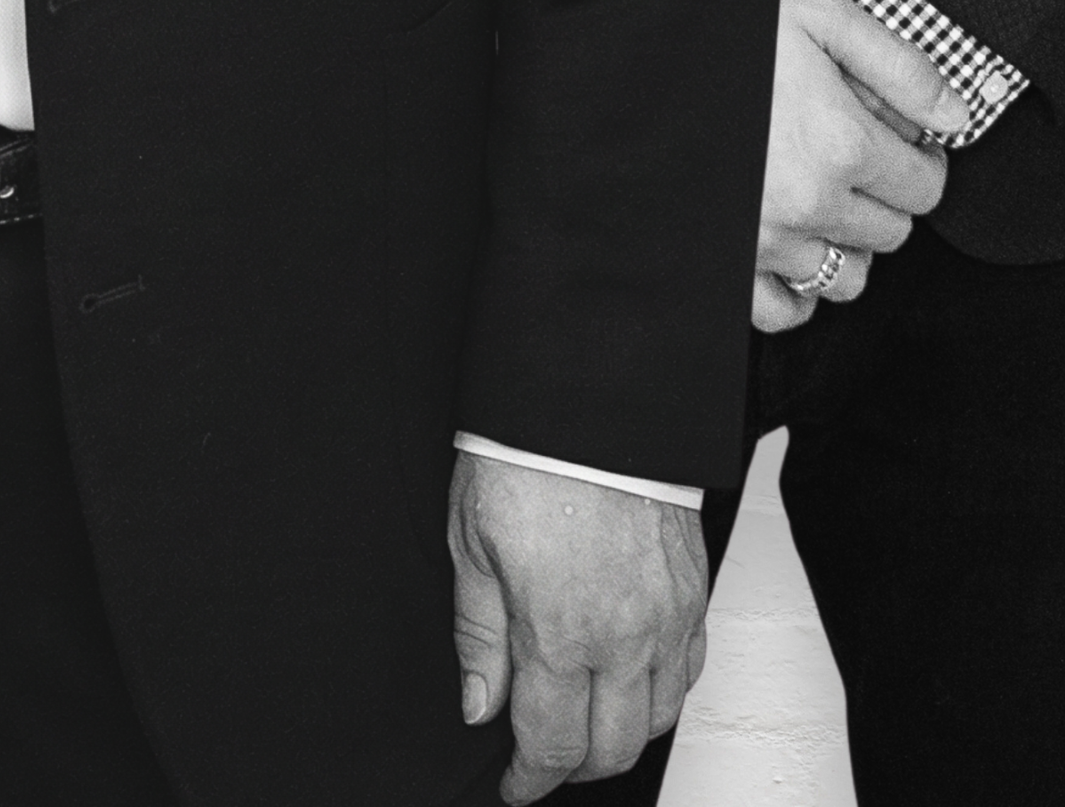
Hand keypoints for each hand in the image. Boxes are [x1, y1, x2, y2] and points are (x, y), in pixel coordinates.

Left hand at [450, 452, 707, 796]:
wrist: (591, 397)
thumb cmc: (523, 457)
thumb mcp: (470, 544)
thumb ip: (478, 636)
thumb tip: (479, 707)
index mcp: (559, 632)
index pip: (552, 745)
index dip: (529, 779)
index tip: (513, 786)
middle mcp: (624, 638)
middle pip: (610, 749)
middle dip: (572, 767)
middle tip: (541, 757)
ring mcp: (668, 618)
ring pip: (657, 721)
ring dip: (619, 737)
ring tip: (582, 724)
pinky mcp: (695, 592)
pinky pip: (689, 673)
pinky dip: (660, 696)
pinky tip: (630, 684)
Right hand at [753, 0, 964, 332]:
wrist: (632, 51)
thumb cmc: (722, 28)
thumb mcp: (819, 14)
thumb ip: (899, 65)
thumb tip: (955, 116)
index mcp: (841, 143)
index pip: (924, 188)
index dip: (919, 161)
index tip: (899, 144)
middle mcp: (809, 202)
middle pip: (891, 234)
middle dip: (881, 197)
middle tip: (848, 157)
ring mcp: (766, 239)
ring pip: (847, 278)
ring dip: (843, 243)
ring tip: (815, 198)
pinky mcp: (726, 261)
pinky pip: (784, 311)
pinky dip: (794, 287)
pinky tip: (786, 245)